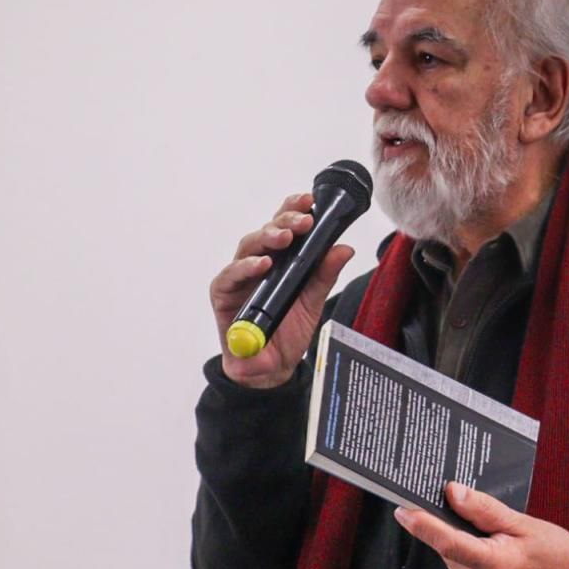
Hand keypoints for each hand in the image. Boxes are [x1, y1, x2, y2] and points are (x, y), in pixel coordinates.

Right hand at [210, 193, 354, 387]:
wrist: (271, 367)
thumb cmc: (288, 330)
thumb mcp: (313, 301)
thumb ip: (325, 274)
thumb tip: (344, 248)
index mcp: (280, 259)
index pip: (284, 225)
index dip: (293, 209)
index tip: (309, 200)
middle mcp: (257, 262)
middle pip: (267, 231)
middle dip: (285, 221)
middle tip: (302, 221)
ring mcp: (239, 276)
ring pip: (248, 246)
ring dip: (266, 239)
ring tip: (284, 238)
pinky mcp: (224, 294)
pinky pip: (231, 276)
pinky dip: (245, 268)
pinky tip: (262, 264)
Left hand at [394, 482, 568, 568]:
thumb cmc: (557, 551)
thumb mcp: (523, 522)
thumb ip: (484, 510)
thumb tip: (452, 493)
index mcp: (495, 566)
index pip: (447, 542)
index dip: (422, 525)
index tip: (402, 510)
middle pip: (449, 551)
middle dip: (450, 529)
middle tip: (464, 510)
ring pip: (455, 563)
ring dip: (461, 546)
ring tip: (491, 536)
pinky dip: (470, 561)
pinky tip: (491, 553)